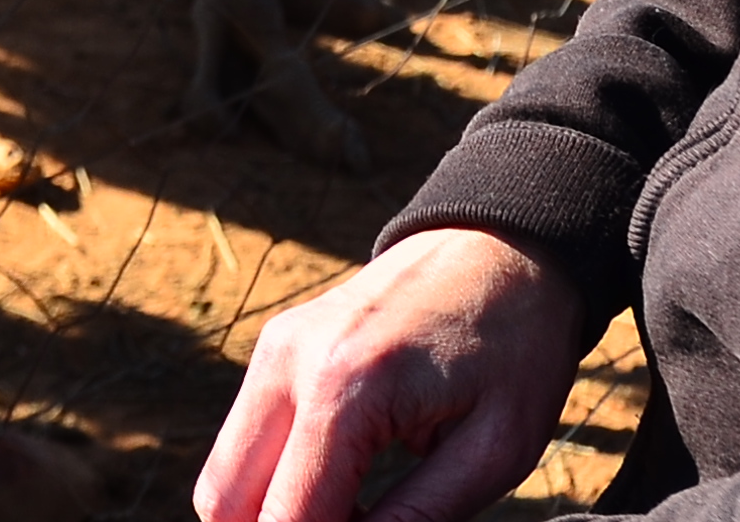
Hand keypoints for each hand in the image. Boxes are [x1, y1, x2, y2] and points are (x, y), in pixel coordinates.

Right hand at [194, 224, 590, 521]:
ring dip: (274, 511)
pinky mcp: (276, 346)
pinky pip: (245, 440)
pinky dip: (277, 479)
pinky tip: (344, 483)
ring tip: (355, 515)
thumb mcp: (494, 450)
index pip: (286, 518)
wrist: (504, 245)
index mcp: (345, 388)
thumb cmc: (515, 347)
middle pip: (224, 502)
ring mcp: (274, 348)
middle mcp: (289, 363)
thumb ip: (418, 517)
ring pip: (225, 476)